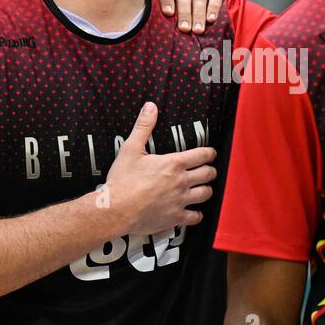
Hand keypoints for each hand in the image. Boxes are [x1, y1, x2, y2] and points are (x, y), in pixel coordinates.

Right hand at [101, 102, 216, 234]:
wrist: (115, 209)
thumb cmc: (122, 180)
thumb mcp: (130, 149)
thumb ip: (143, 127)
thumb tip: (150, 107)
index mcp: (173, 163)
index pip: (203, 155)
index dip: (209, 153)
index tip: (209, 153)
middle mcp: (181, 182)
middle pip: (208, 174)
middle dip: (209, 170)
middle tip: (206, 170)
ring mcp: (180, 201)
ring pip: (205, 194)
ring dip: (205, 189)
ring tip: (201, 188)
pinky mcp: (175, 218)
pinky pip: (195, 217)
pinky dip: (196, 214)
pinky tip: (193, 211)